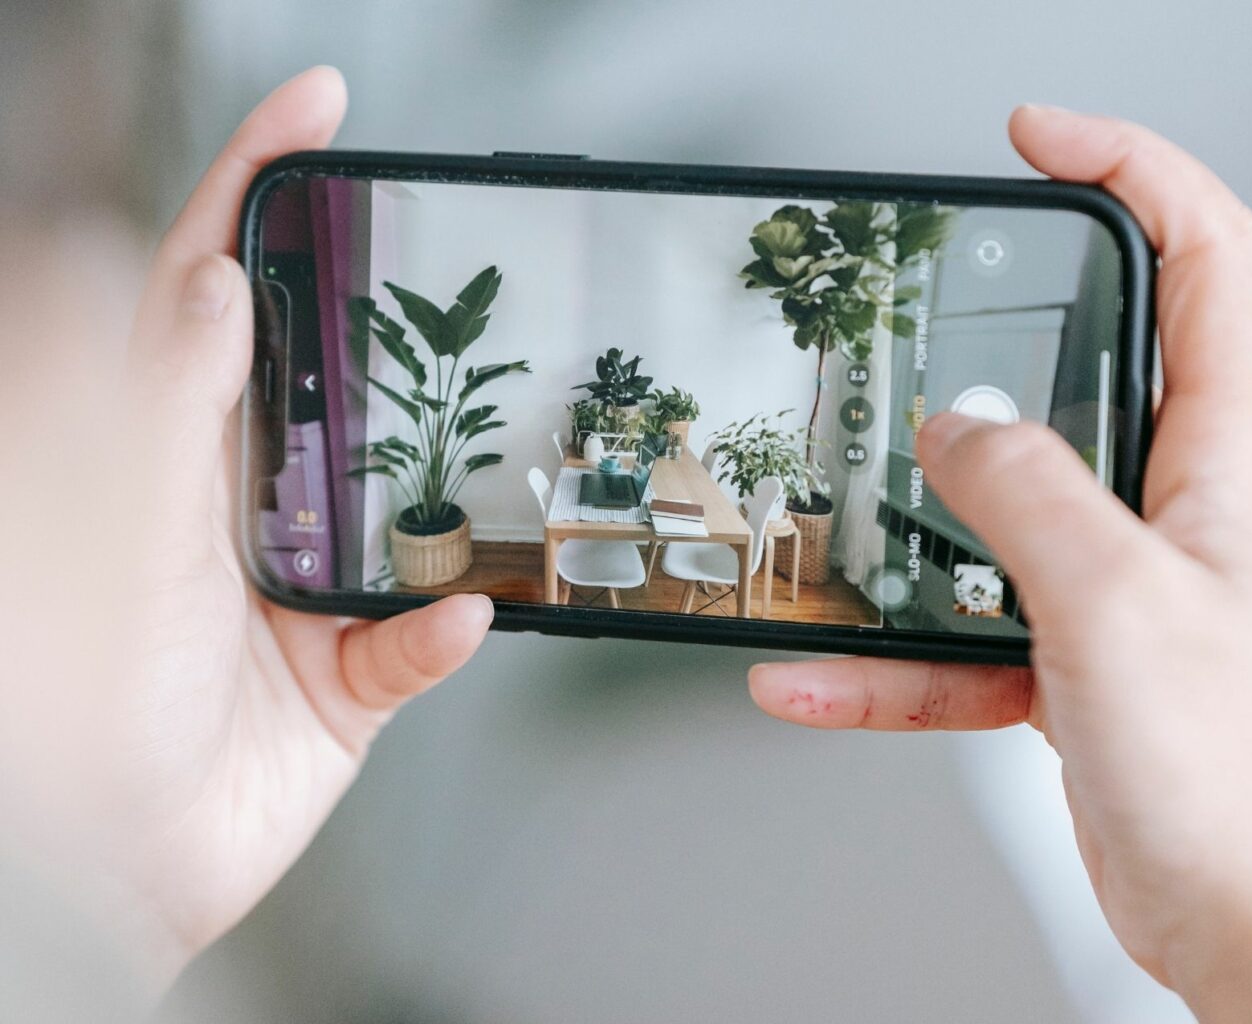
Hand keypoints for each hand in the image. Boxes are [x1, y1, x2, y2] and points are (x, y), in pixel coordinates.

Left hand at [114, 67, 491, 985]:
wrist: (104, 868)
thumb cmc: (73, 702)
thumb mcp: (111, 521)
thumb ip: (164, 398)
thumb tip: (215, 279)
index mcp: (164, 446)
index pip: (214, 288)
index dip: (259, 190)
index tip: (317, 110)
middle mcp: (239, 503)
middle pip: (329, 378)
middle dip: (385, 322)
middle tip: (444, 274)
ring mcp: (305, 584)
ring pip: (403, 498)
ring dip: (443, 486)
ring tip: (490, 447)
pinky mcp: (356, 671)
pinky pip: (425, 637)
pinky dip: (442, 632)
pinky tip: (451, 621)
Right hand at [749, 106, 1251, 1022]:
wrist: (1248, 922)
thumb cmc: (1238, 779)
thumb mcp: (1117, 602)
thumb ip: (1028, 496)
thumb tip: (959, 430)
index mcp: (1223, 459)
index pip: (1203, 257)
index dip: (1131, 170)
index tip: (1043, 140)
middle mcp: (1173, 506)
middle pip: (1089, 368)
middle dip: (1002, 334)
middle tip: (922, 310)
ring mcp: (1113, 581)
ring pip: (995, 511)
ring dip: (910, 522)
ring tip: (837, 522)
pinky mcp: (1065, 655)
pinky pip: (956, 633)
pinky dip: (883, 658)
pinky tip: (816, 678)